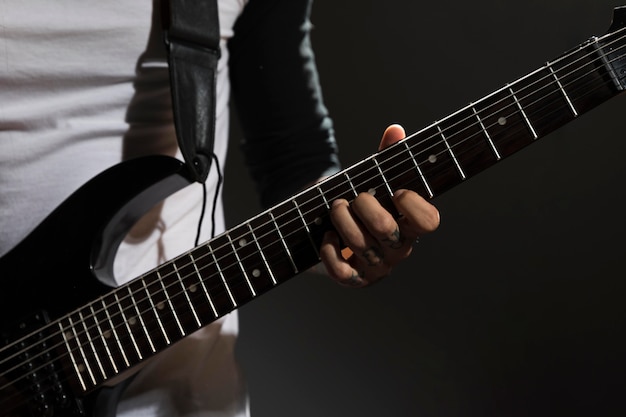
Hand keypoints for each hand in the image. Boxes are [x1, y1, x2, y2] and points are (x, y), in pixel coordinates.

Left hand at [319, 124, 439, 286]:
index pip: (429, 221)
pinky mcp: (353, 280)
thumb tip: (395, 130)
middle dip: (364, 205)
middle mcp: (398, 248)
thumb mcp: (373, 178)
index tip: (395, 190)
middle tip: (353, 197)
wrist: (331, 228)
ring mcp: (377, 267)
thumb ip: (386, 157)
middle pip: (387, 229)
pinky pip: (342, 273)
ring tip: (335, 207)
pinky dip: (330, 252)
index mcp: (411, 224)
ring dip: (341, 220)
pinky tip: (327, 236)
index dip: (413, 204)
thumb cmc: (360, 203)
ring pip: (361, 246)